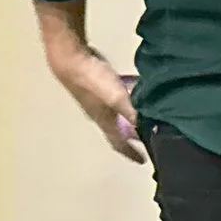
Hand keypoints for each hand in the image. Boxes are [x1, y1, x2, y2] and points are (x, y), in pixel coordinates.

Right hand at [46, 41, 142, 164]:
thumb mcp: (117, 98)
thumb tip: (150, 129)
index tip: (143, 161)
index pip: (118, 142)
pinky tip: (137, 92)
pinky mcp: (97, 85)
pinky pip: (117, 99)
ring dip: (130, 118)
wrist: (70, 58)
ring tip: (147, 116)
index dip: (130, 152)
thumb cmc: (92, 80)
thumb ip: (132, 112)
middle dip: (133, 136)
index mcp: (103, 119)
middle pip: (118, 130)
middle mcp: (99, 113)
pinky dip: (128, 100)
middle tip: (149, 138)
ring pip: (117, 114)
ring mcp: (96, 99)